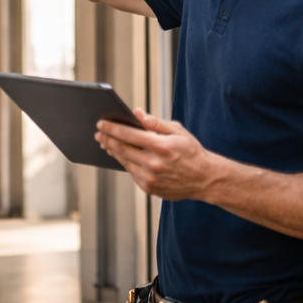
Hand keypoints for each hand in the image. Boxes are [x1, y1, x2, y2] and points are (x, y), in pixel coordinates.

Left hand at [95, 110, 228, 200]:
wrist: (204, 179)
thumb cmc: (192, 153)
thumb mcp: (178, 132)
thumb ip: (155, 123)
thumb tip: (137, 114)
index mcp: (161, 146)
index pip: (129, 134)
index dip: (112, 128)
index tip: (102, 124)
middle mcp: (153, 163)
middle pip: (122, 148)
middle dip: (107, 139)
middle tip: (98, 133)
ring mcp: (150, 177)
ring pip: (124, 162)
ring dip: (113, 151)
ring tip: (106, 143)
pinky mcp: (149, 188)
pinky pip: (131, 173)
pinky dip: (124, 163)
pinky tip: (121, 156)